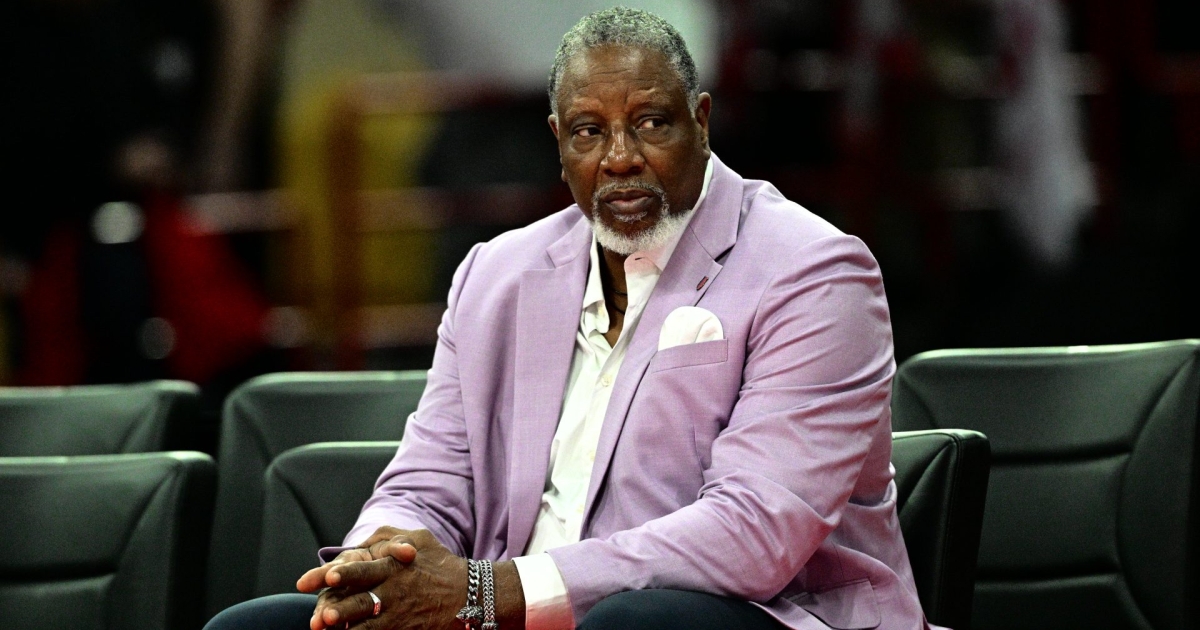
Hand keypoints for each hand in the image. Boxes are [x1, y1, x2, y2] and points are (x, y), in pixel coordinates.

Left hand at [308, 529, 468, 629]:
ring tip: (328, 628)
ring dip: (349, 629)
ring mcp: (398, 614)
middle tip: (323, 614)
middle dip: (342, 608)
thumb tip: (363, 541)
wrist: (468, 593)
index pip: (364, 570)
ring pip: (368, 625)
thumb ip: (389, 537)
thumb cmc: (439, 562)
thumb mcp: (419, 538)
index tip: (330, 575)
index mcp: (393, 567)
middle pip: (362, 601)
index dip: (347, 573)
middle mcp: (393, 592)